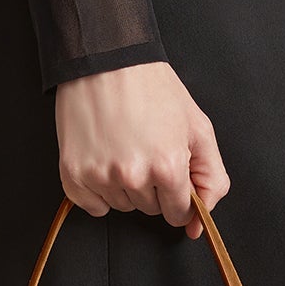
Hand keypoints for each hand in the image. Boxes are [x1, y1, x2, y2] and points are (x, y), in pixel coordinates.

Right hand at [56, 61, 229, 240]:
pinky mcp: (73, 173)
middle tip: (145, 147)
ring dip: (125, 186)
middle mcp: (133, 176)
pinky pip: (92, 206)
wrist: (106, 58)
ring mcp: (100, 176)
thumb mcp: (198, 128)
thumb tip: (197, 227)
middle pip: (149, 210)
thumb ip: (211, 179)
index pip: (178, 213)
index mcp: (168, 167)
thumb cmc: (152, 88)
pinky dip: (98, 190)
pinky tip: (103, 159)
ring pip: (121, 206)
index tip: (170, 174)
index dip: (178, 195)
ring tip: (123, 146)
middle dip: (152, 186)